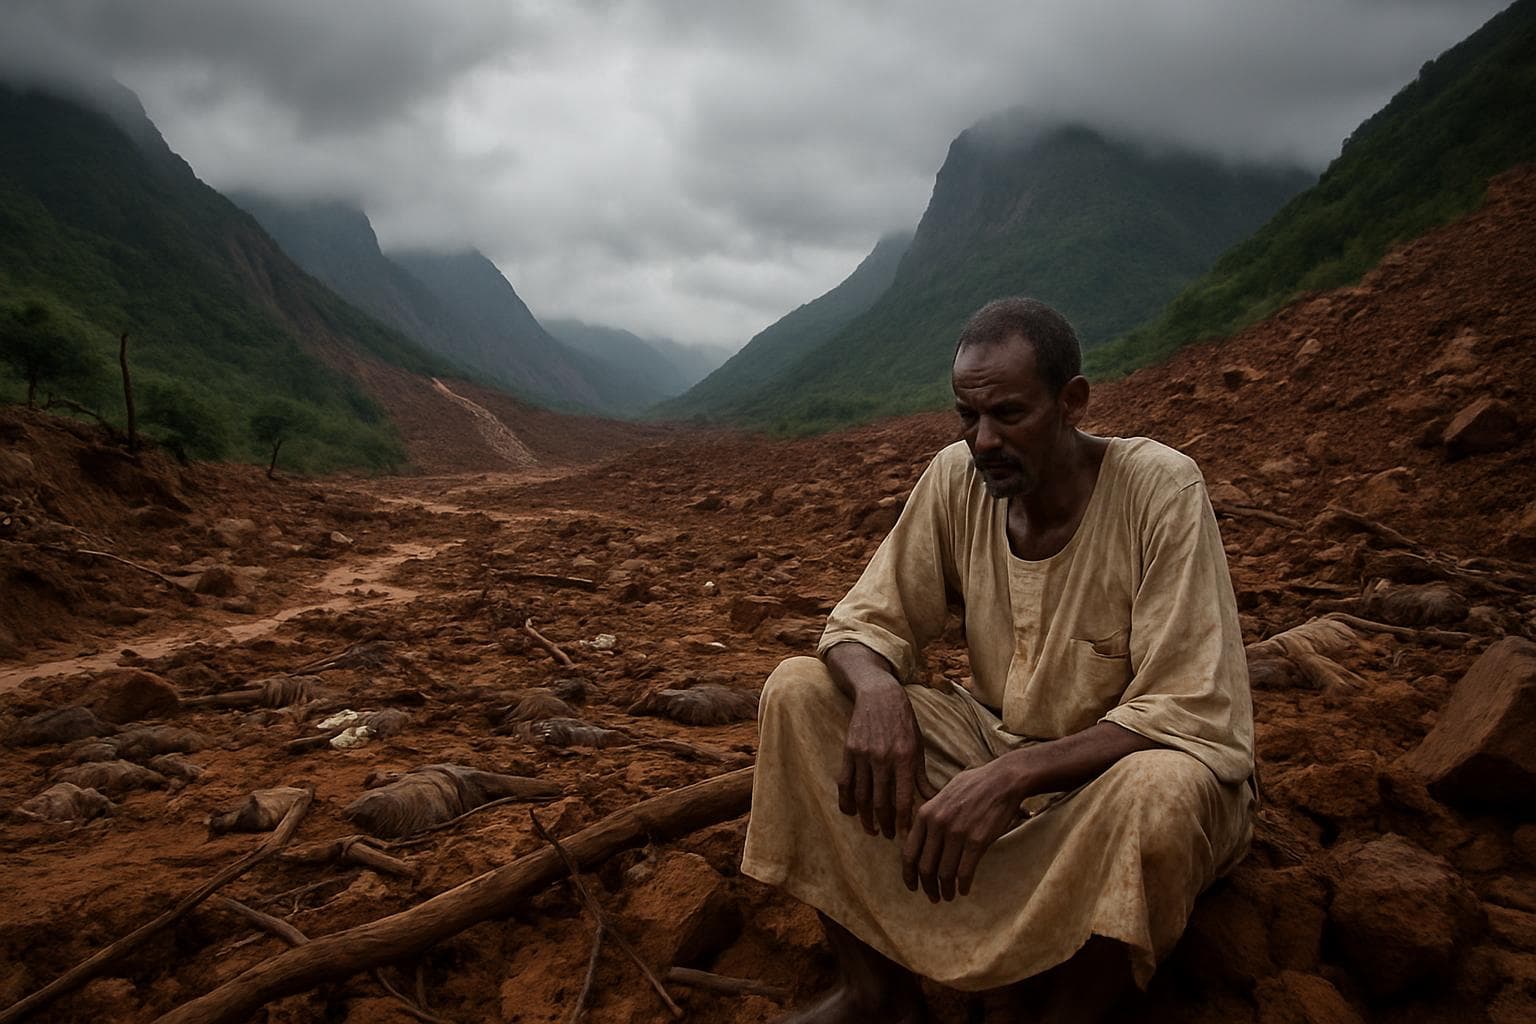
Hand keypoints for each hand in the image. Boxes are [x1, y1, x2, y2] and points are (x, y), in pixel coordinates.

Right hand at [836, 685, 937, 839]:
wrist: (879, 695)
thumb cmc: (903, 723)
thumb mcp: (918, 747)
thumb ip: (921, 776)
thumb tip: (932, 800)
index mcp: (905, 758)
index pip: (903, 798)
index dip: (903, 821)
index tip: (905, 835)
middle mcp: (884, 758)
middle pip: (881, 801)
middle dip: (885, 823)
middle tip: (889, 836)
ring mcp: (864, 754)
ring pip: (862, 795)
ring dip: (866, 817)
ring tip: (872, 829)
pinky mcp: (849, 751)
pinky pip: (845, 782)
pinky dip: (846, 801)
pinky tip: (851, 812)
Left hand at [901, 759, 1027, 901]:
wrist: (1003, 780)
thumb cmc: (975, 785)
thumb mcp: (943, 794)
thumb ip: (930, 815)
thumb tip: (922, 837)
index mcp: (925, 813)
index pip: (909, 852)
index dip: (909, 874)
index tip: (913, 886)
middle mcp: (937, 824)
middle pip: (925, 867)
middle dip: (927, 887)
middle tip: (932, 897)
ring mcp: (956, 833)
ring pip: (944, 873)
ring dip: (945, 890)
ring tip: (948, 897)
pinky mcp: (976, 841)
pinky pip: (964, 871)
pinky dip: (962, 885)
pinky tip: (964, 890)